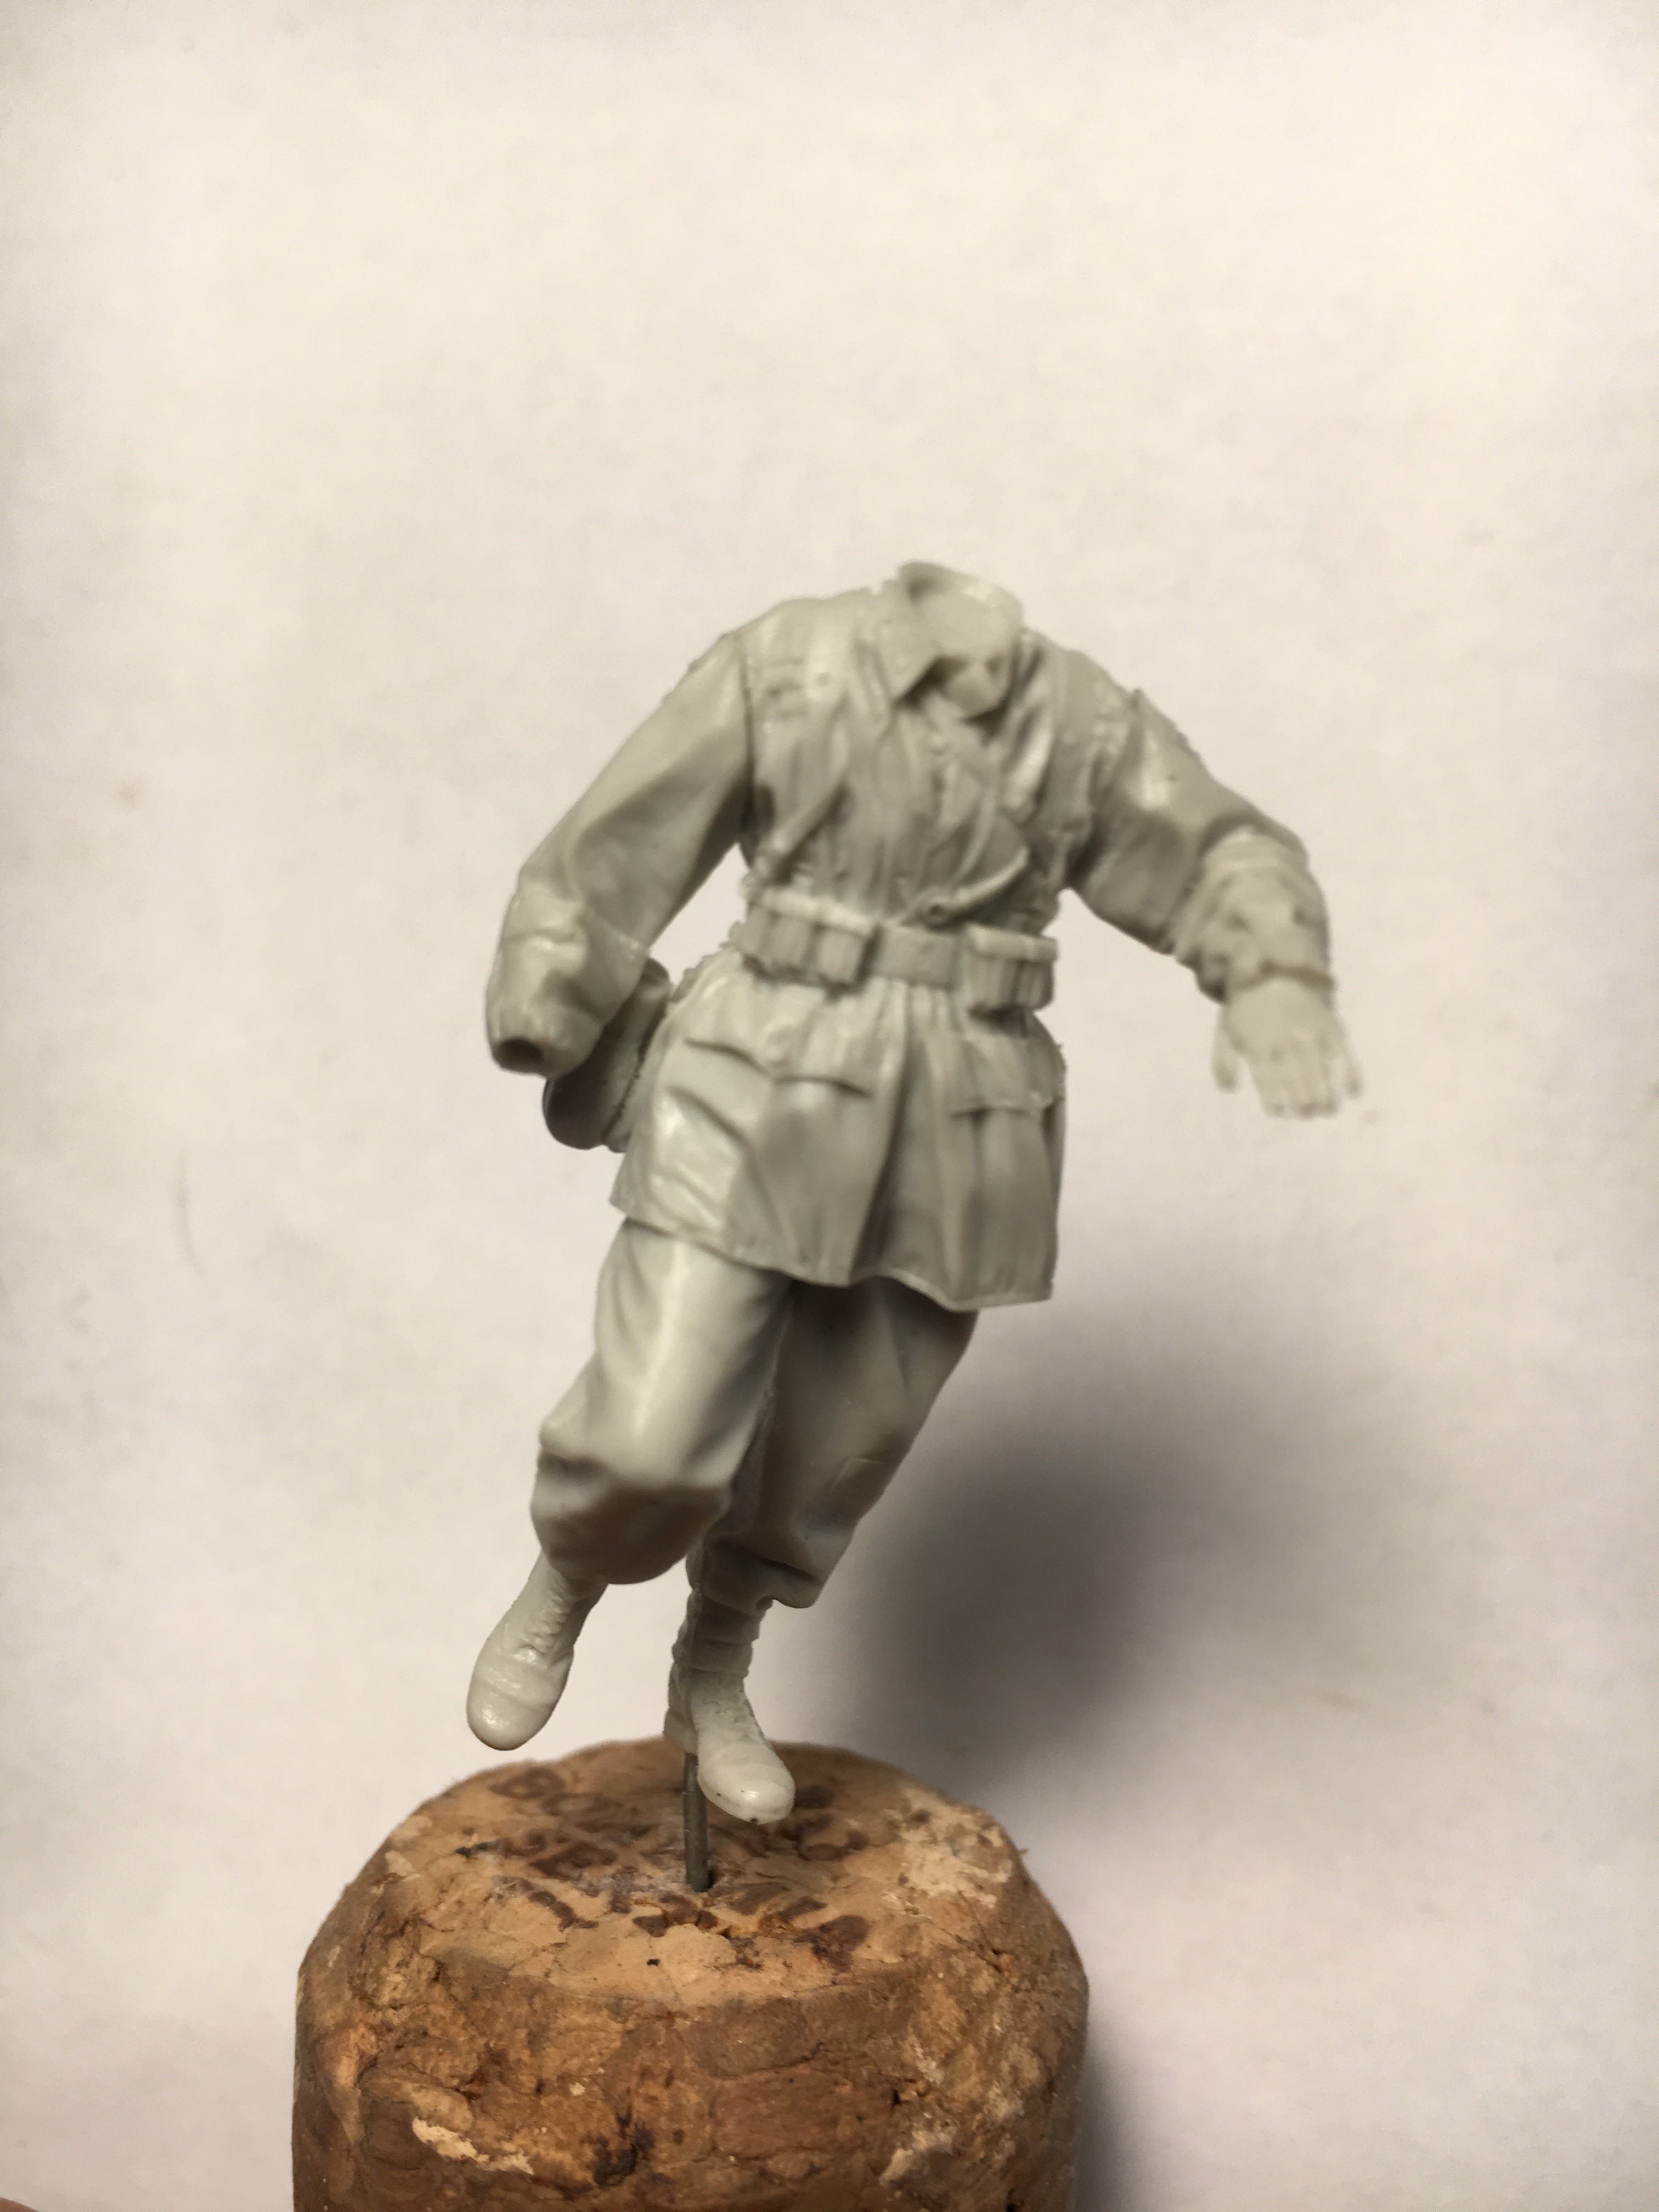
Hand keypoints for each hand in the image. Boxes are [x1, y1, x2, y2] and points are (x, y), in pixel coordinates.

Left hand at [1213, 975, 1360, 1116]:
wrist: (1273, 968)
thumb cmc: (1246, 1006)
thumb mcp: (1225, 1031)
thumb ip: (1223, 1062)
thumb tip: (1228, 1091)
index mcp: (1259, 1045)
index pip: (1269, 1081)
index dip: (1275, 1101)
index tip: (1279, 1111)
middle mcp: (1287, 1042)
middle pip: (1299, 1083)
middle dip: (1302, 1105)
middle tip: (1304, 1113)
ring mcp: (1312, 1035)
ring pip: (1321, 1074)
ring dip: (1325, 1097)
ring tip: (1325, 1110)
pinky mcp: (1332, 1027)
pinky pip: (1345, 1055)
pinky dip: (1352, 1075)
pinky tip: (1354, 1093)